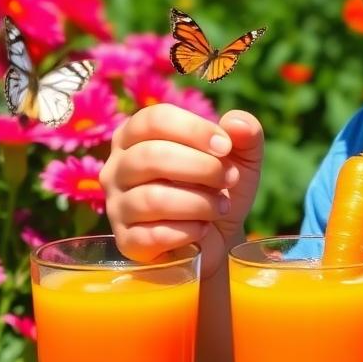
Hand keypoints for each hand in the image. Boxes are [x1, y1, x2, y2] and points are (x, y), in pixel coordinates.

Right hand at [100, 104, 263, 275]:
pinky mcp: (126, 241)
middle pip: (151, 156)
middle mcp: (118, 167)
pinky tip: (203, 229)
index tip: (226, 147)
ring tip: (222, 206)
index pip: (155, 119)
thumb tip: (236, 123)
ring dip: (199, 202)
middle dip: (202, 167)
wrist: (219, 235)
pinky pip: (152, 235)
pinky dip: (187, 231)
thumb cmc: (220, 186)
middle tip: (229, 179)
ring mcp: (117, 206)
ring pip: (153, 198)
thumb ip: (245, 132)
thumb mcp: (242, 156)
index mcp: (137, 135)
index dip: (194, 130)